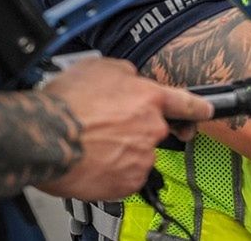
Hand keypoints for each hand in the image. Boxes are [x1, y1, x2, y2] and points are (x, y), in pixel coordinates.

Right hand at [35, 58, 213, 199]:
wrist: (44, 136)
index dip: (198, 107)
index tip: (206, 111)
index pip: (186, 102)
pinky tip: (92, 163)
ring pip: (137, 155)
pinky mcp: (128, 181)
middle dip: (134, 131)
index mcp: (150, 98)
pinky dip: (111, 174)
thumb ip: (127, 74)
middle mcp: (152, 127)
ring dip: (121, 153)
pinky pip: (125, 177)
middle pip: (154, 131)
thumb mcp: (99, 68)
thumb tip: (132, 79)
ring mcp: (143, 156)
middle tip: (106, 130)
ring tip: (92, 146)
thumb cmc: (65, 102)